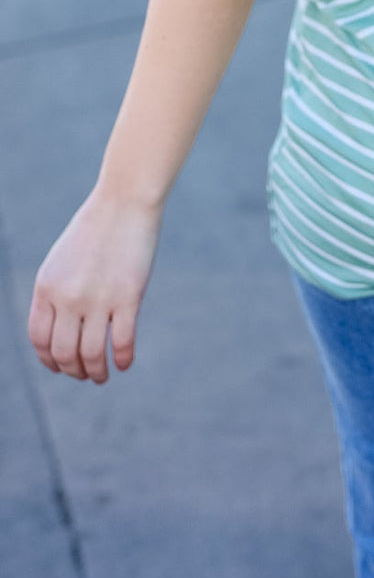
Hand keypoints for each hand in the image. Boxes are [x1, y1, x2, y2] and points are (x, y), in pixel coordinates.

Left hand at [27, 190, 161, 382]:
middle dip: (74, 371)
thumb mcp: (61, 261)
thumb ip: (55, 294)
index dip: (49, 361)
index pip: (39, 340)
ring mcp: (98, 298)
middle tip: (86, 375)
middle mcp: (68, 297)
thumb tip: (60, 333)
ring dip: (97, 372)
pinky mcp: (128, 297)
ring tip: (103, 376)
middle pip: (64, 353)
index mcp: (46, 288)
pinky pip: (123, 341)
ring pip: (92, 354)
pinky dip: (123, 358)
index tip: (61, 367)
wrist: (124, 201)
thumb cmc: (95, 229)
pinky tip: (125, 363)